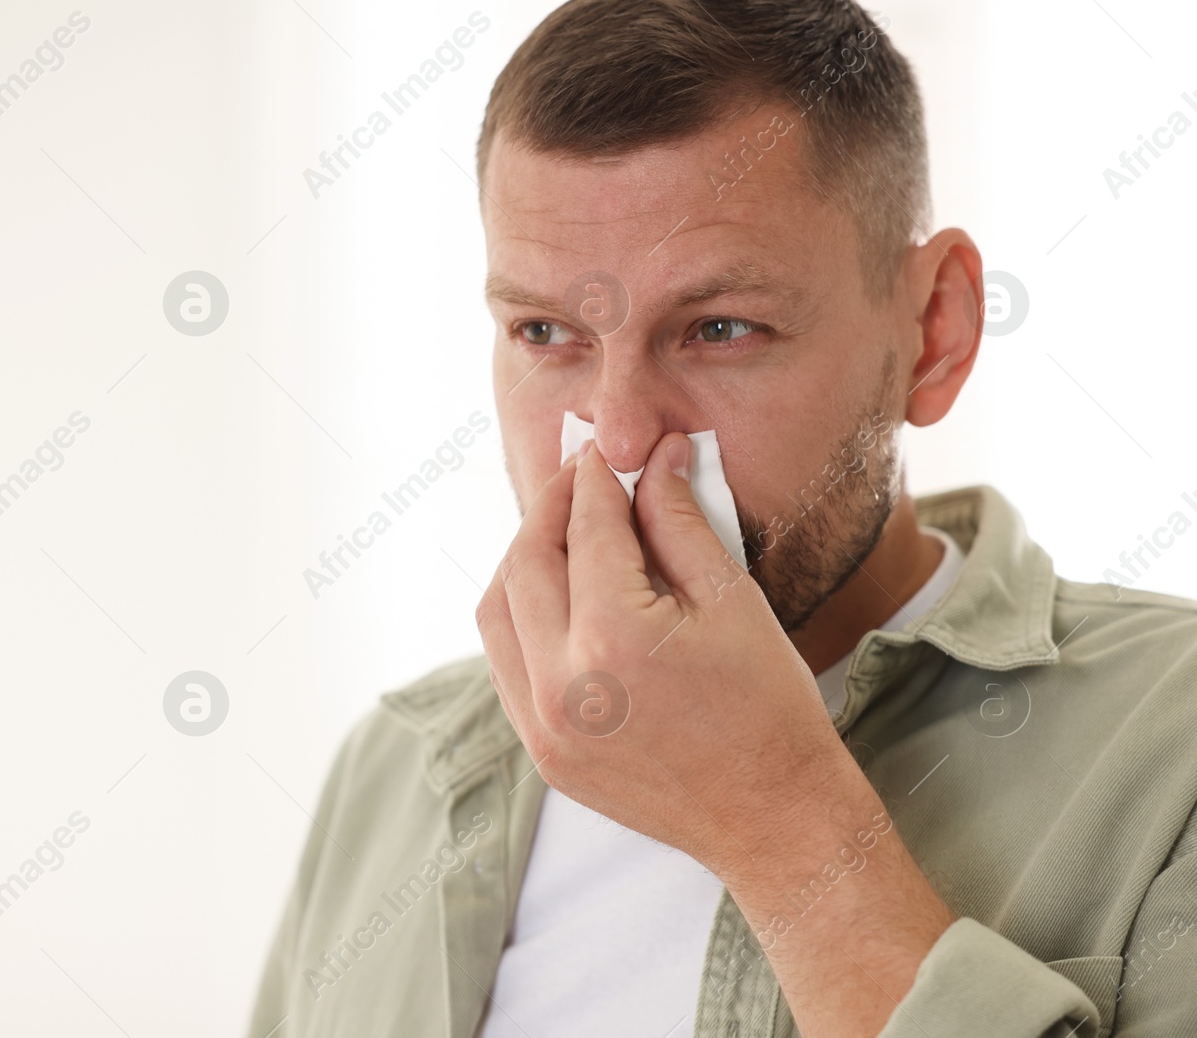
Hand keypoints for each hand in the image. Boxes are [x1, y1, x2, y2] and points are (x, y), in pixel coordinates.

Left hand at [477, 432, 853, 873]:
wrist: (774, 817)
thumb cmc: (769, 709)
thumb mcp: (732, 599)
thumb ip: (679, 520)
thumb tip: (655, 458)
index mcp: (615, 639)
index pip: (586, 529)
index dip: (594, 481)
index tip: (603, 454)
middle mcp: (561, 684)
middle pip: (525, 562)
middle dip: (550, 509)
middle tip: (579, 479)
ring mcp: (542, 725)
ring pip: (498, 613)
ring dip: (523, 561)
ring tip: (564, 532)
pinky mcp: (540, 751)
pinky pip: (505, 663)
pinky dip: (520, 618)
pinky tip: (557, 596)